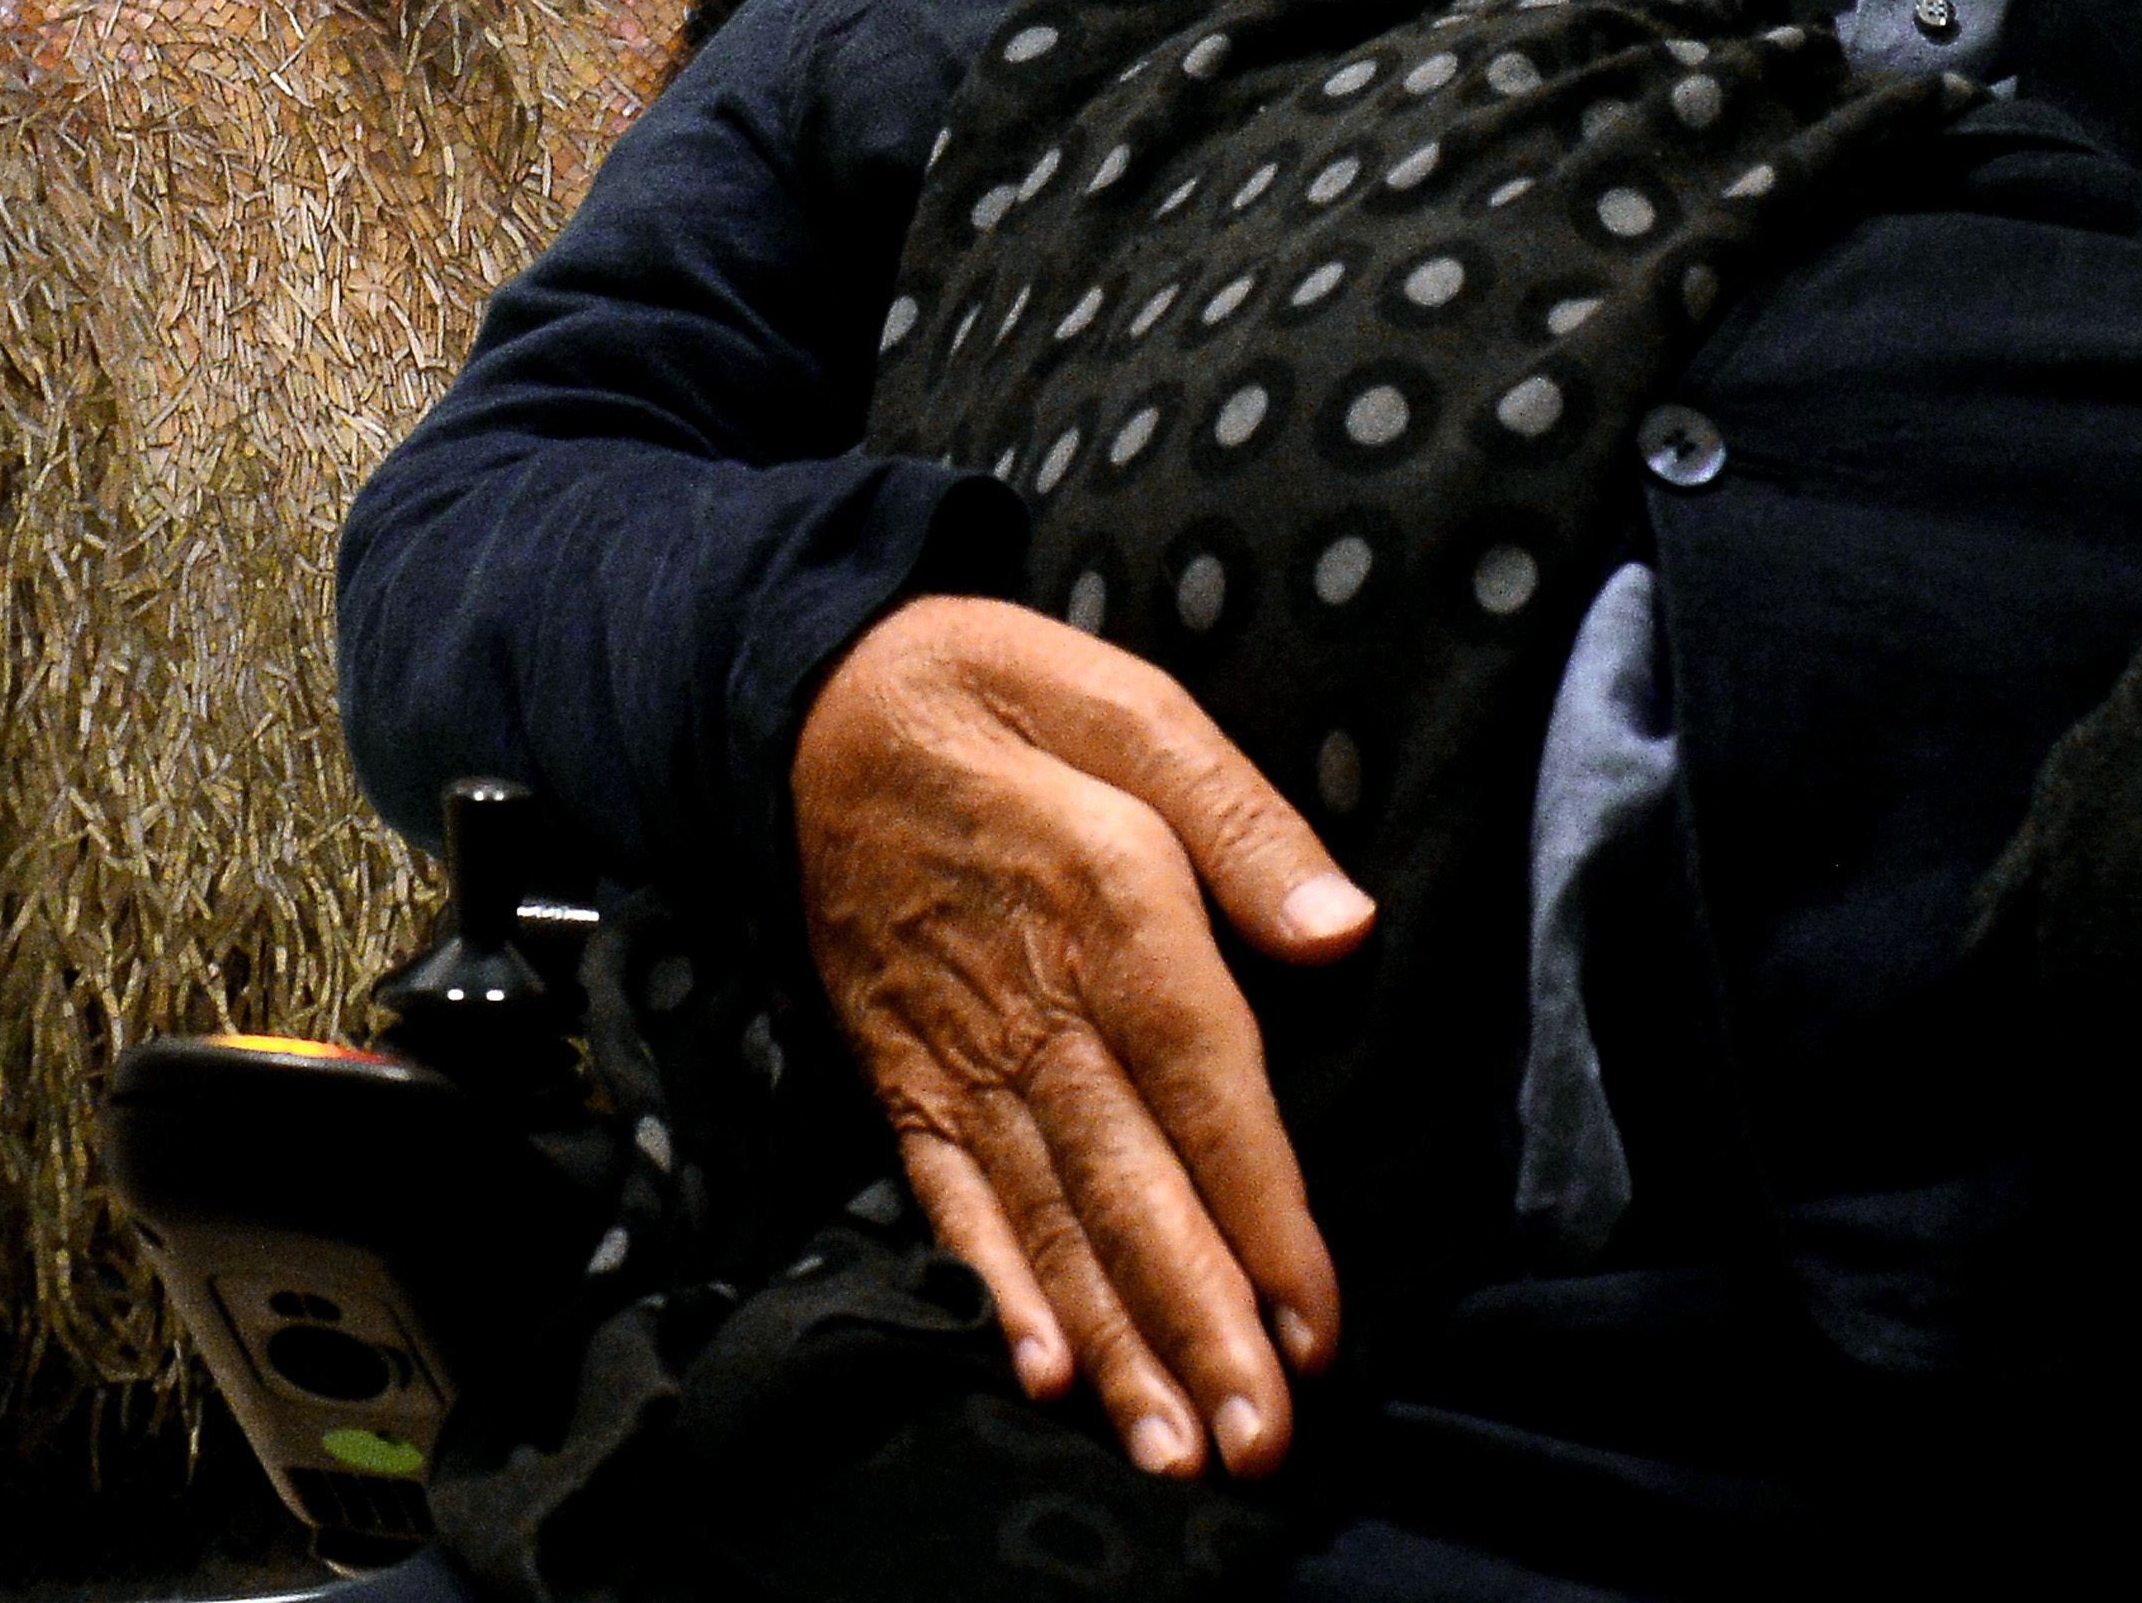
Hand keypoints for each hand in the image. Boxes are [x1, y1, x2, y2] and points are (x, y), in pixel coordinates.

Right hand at [792, 593, 1374, 1481]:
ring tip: (1174, 1448)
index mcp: (1108, 904)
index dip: (1262, 1212)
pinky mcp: (900, 1074)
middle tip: (1260, 1445)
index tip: (1315, 1322)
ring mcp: (957, 1053)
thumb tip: (1341, 928)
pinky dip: (995, 1288)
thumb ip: (1239, 815)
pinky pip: (950, 1197)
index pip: (1206, 1087)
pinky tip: (1038, 1372)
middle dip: (1198, 1325)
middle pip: (1131, 1187)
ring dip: (1116, 1343)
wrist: (799, 707)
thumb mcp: (1126, 701)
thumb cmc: (991, 692)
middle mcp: (1034, 1004)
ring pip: (1051, 1218)